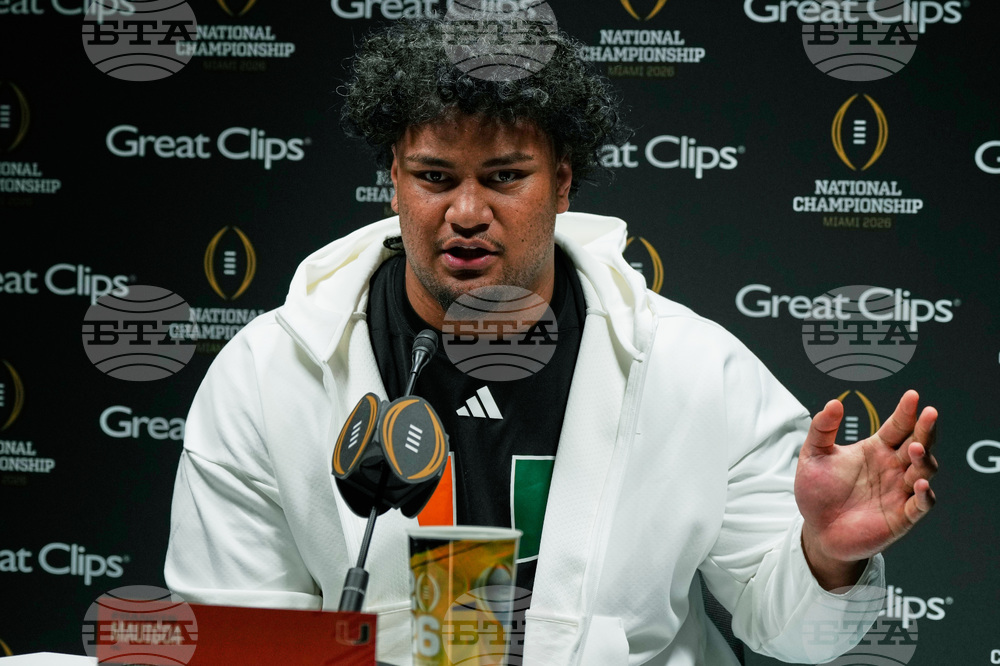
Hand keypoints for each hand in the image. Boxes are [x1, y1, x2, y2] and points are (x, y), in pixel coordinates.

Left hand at [794, 390, 937, 587]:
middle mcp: (892, 467)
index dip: (906, 411)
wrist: (816, 530)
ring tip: (916, 448)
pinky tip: (919, 484)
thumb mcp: (813, 456)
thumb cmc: (817, 491)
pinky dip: (924, 495)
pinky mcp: (901, 517)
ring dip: (924, 459)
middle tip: (930, 414)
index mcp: (876, 449)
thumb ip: (822, 429)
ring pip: (924, 471)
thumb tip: (833, 403)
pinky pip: (920, 505)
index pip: (897, 426)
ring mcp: (899, 491)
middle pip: (918, 443)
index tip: (912, 396)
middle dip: (926, 429)